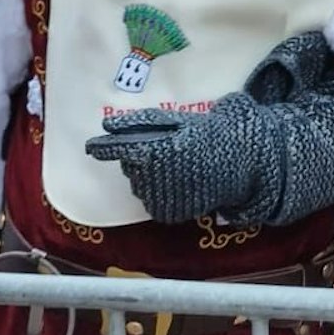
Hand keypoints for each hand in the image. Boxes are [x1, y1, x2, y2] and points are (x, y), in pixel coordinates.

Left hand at [86, 106, 244, 222]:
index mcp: (158, 149)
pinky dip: (159, 192)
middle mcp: (157, 176)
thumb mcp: (179, 121)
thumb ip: (143, 122)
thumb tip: (107, 124)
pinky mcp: (169, 213)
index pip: (121, 148)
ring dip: (147, 176)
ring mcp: (162, 197)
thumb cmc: (210, 137)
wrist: (242, 165)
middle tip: (164, 149)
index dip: (104, 147)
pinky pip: (152, 202)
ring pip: (138, 185)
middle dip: (139, 158)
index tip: (91, 146)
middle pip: (130, 167)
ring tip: (174, 166)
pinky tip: (176, 182)